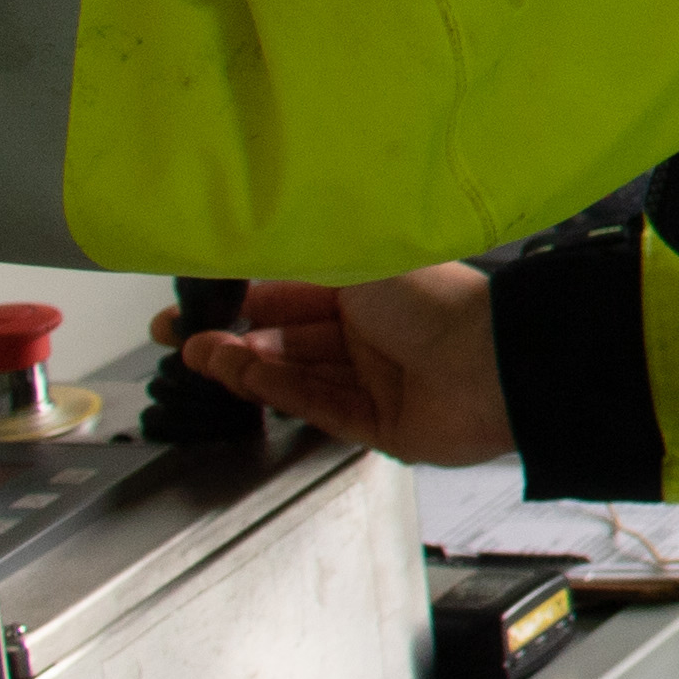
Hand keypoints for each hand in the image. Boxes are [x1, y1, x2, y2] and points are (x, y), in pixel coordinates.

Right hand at [181, 268, 510, 465]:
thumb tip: (243, 253)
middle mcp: (375, 333)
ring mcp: (377, 381)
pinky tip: (243, 376)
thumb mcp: (354, 264)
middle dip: (237, 337)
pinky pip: (320, 407)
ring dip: (248, 364)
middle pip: (291, 339)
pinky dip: (280, 392)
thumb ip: (294, 266)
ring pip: (298, 375)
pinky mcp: (381, 425)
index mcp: (374, 289)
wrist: (493, 361)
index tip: (195, 304)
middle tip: (184, 336)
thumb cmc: (434, 300)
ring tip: (200, 353)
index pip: (295, 295)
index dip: (244, 302)